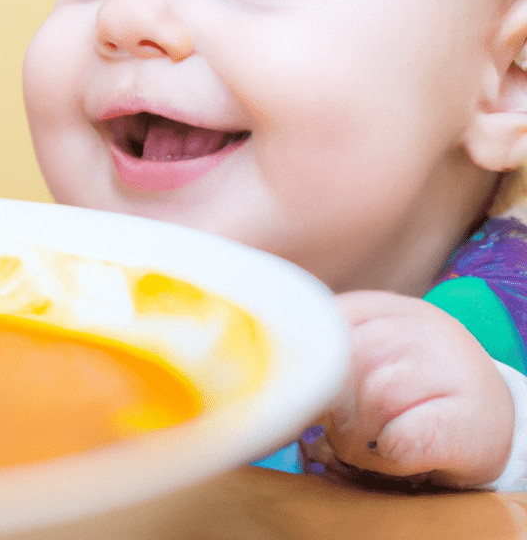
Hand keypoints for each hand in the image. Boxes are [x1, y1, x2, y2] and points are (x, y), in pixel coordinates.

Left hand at [303, 290, 515, 488]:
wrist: (495, 420)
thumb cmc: (412, 388)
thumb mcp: (370, 351)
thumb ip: (327, 347)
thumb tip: (269, 371)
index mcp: (388, 306)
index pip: (328, 319)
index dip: (306, 363)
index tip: (298, 390)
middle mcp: (423, 328)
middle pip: (349, 358)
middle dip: (330, 404)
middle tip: (332, 426)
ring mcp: (452, 370)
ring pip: (375, 396)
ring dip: (356, 436)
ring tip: (362, 445)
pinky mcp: (469, 424)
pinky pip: (402, 441)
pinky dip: (385, 457)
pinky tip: (392, 455)